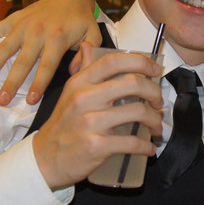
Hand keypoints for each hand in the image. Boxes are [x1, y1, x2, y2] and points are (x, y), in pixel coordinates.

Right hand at [0, 0, 100, 105]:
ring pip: (4, 48)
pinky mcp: (12, 19)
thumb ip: (87, 54)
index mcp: (58, 38)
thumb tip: (74, 70)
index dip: (38, 84)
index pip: (47, 66)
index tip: (30, 101)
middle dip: (11, 83)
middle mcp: (37, 31)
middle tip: (1, 101)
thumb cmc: (81, 22)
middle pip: (22, 61)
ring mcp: (22, 24)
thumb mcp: (92, 35)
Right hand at [32, 43, 162, 188]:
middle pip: (133, 83)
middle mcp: (84, 98)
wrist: (45, 158)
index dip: (141, 61)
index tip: (155, 70)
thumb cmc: (63, 125)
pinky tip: (149, 148)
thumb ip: (84, 69)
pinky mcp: (96, 146)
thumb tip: (89, 46)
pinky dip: (146, 146)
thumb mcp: (69, 93)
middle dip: (154, 91)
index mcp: (80, 82)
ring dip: (155, 120)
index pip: (114, 61)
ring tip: (156, 126)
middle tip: (158, 102)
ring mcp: (90, 122)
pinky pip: (132, 142)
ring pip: (138, 112)